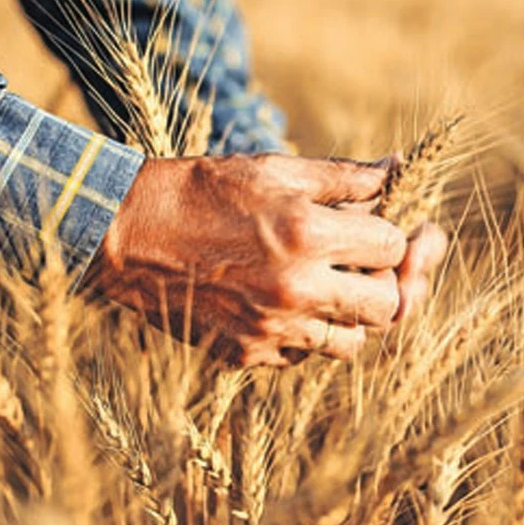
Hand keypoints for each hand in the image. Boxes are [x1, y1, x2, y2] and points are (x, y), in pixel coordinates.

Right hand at [85, 154, 431, 365]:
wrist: (126, 234)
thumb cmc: (202, 190)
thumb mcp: (274, 168)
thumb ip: (344, 176)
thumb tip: (397, 168)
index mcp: (307, 233)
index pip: (392, 247)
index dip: (393, 235)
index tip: (377, 227)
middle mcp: (295, 288)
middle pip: (387, 305)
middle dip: (387, 282)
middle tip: (369, 265)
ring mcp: (271, 328)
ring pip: (352, 343)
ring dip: (353, 315)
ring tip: (334, 287)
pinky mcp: (247, 353)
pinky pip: (304, 356)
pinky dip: (309, 334)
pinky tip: (293, 304)